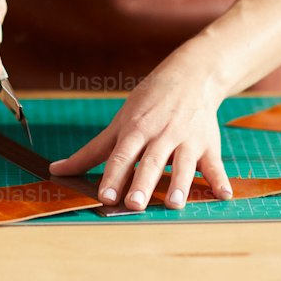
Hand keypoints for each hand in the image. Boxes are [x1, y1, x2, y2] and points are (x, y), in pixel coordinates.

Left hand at [48, 40, 232, 211]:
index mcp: (136, 130)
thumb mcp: (120, 122)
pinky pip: (215, 165)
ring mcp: (187, 140)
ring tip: (175, 204)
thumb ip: (91, 151)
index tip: (104, 196)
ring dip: (180, 184)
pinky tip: (224, 195)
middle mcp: (161, 135)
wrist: (192, 76)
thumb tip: (56, 171)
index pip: (122, 155)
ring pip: (183, 165)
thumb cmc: (149, 103)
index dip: (113, 176)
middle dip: (142, 183)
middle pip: (150, 162)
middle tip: (134, 204)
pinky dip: (221, 180)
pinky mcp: (208, 145)